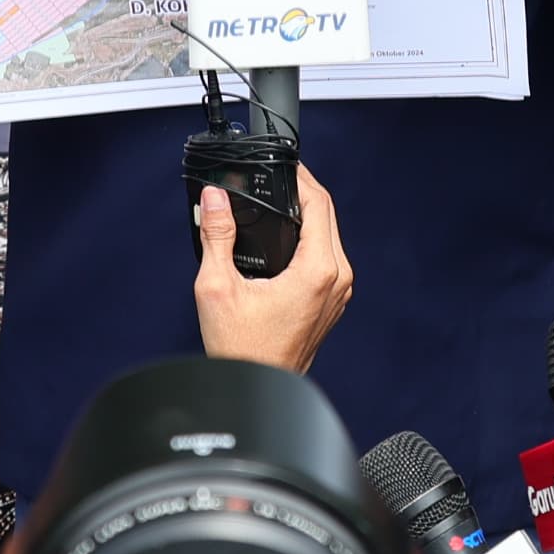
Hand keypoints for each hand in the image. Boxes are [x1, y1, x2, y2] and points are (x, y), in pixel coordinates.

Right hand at [193, 165, 350, 372]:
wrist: (257, 389)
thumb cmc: (241, 349)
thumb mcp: (217, 286)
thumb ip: (217, 235)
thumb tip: (215, 198)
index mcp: (317, 271)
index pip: (319, 204)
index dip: (303, 177)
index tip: (285, 164)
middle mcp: (336, 279)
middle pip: (327, 216)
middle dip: (303, 192)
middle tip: (277, 177)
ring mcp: (338, 292)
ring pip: (328, 236)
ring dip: (307, 215)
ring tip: (278, 200)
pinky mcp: (331, 302)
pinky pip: (326, 256)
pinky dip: (309, 239)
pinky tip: (285, 235)